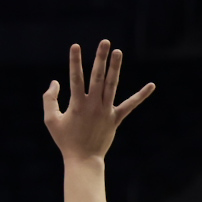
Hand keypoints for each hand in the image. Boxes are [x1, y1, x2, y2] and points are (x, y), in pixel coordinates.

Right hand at [42, 41, 153, 166]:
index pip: (76, 78)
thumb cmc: (65, 140)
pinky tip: (151, 85)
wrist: (83, 159)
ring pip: (112, 85)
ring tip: (118, 52)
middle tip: (105, 42)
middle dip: (100, 58)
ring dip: (115, 68)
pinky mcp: (116, 119)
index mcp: (77, 104)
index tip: (75, 46)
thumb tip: (55, 82)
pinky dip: (141, 96)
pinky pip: (130, 105)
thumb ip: (49, 99)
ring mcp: (106, 111)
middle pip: (97, 77)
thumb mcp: (51, 120)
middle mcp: (94, 105)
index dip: (75, 61)